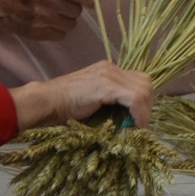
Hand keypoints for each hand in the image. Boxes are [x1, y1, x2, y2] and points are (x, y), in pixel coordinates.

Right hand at [0, 0, 91, 39]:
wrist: (3, 7)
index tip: (92, 2)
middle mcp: (45, 0)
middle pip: (76, 11)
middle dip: (71, 9)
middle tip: (60, 6)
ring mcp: (42, 18)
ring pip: (71, 25)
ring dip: (65, 21)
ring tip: (53, 16)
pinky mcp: (39, 33)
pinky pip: (61, 35)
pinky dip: (57, 31)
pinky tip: (47, 24)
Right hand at [10, 61, 153, 131]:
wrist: (47, 102)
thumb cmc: (65, 108)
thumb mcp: (94, 101)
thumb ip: (111, 103)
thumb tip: (129, 119)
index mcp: (108, 70)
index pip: (139, 80)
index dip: (144, 100)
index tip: (140, 119)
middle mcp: (110, 68)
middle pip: (145, 83)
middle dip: (147, 105)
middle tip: (140, 124)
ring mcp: (108, 74)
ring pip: (143, 90)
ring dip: (144, 111)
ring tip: (137, 127)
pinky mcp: (106, 85)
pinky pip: (134, 98)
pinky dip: (139, 113)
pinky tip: (135, 125)